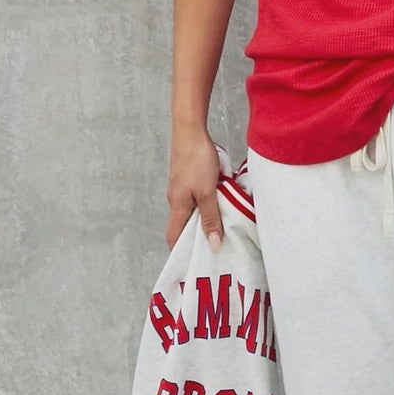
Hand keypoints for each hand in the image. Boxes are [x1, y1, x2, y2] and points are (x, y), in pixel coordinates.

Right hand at [166, 125, 224, 249]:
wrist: (191, 130)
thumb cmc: (197, 159)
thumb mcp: (208, 192)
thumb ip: (211, 219)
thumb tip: (213, 245)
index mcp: (177, 206)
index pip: (173, 236)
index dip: (180, 252)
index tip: (191, 264)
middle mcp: (176, 199)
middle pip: (182, 225)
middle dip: (195, 239)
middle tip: (212, 249)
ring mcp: (181, 188)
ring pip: (190, 211)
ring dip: (202, 220)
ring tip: (219, 229)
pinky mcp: (187, 178)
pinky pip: (195, 198)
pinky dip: (205, 205)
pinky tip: (218, 204)